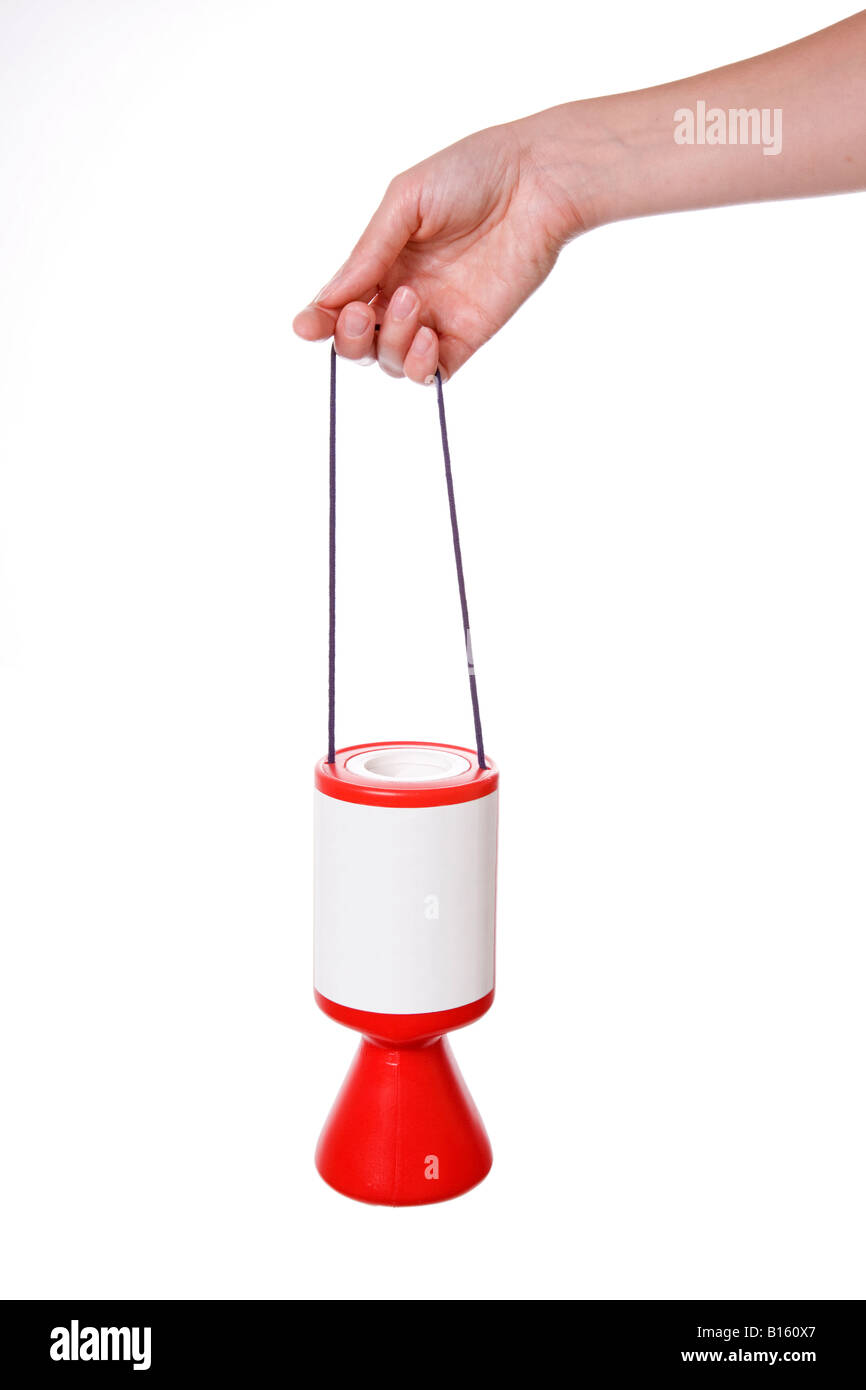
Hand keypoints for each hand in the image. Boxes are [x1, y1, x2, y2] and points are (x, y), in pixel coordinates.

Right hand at [292, 118, 585, 381]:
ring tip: (414, 298)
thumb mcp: (405, 203)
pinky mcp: (468, 336)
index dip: (317, 321)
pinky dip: (419, 366)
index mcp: (381, 260)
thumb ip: (368, 252)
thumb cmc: (471, 174)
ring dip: (389, 338)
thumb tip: (328, 298)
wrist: (536, 181)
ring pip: (389, 359)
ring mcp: (435, 318)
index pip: (338, 304)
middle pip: (357, 341)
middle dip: (348, 336)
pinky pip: (432, 373)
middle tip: (360, 311)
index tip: (305, 327)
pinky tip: (426, 340)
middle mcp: (402, 294)